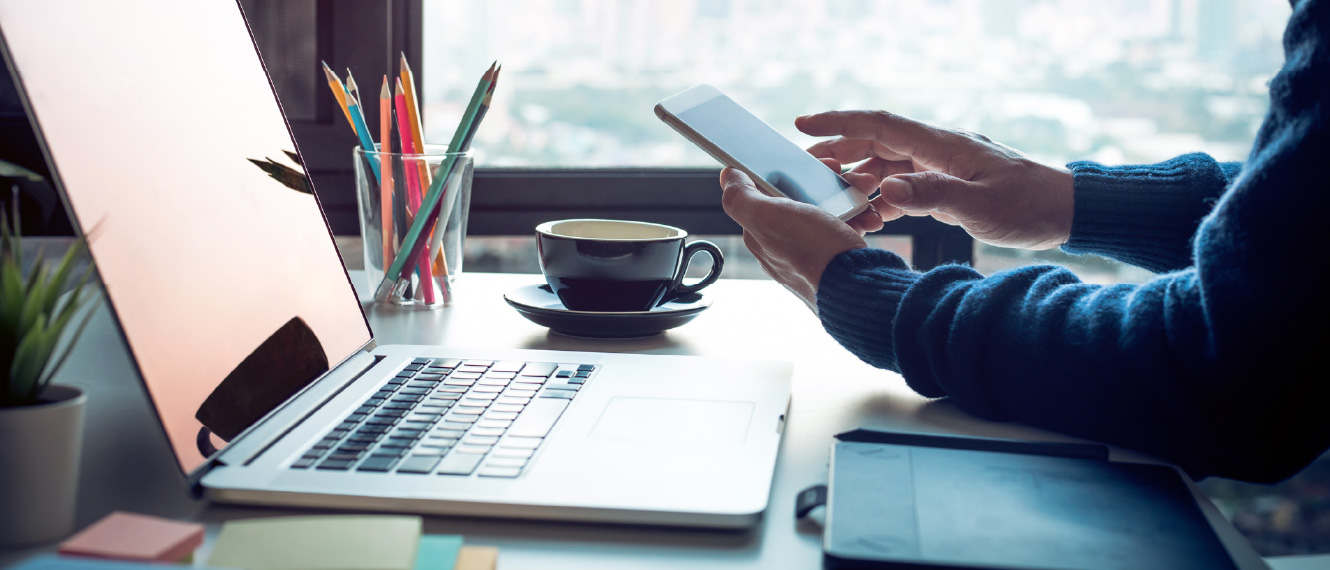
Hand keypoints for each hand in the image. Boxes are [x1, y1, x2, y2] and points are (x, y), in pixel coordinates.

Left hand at [719, 168, 869, 310]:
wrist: (856, 289)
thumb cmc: (813, 252)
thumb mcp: (768, 217)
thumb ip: (741, 197)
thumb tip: (727, 177)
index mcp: (760, 233)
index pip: (766, 191)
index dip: (786, 171)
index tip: (810, 162)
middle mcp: (782, 245)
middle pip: (799, 199)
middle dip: (825, 183)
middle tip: (848, 177)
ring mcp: (809, 253)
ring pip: (827, 212)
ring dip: (848, 198)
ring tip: (864, 193)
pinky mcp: (834, 260)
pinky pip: (846, 230)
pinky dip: (859, 220)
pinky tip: (869, 218)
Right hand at [797, 110, 1074, 249]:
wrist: (1068, 211)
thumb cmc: (1030, 206)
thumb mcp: (979, 205)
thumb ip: (930, 195)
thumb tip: (884, 187)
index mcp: (942, 145)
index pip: (879, 125)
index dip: (838, 123)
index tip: (802, 124)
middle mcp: (938, 150)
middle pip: (877, 143)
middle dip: (838, 152)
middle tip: (805, 168)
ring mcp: (944, 168)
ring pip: (889, 166)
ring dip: (859, 178)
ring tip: (832, 196)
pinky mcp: (951, 187)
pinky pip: (907, 186)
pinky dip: (884, 198)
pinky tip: (871, 215)